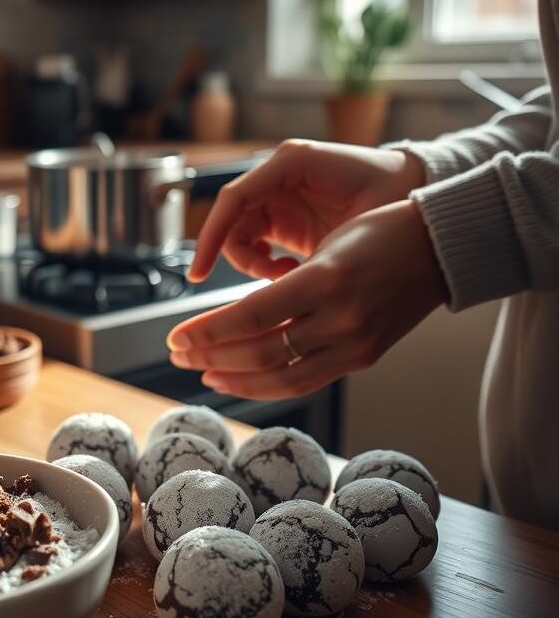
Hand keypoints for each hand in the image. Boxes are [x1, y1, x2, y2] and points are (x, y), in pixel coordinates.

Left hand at [168, 200, 447, 399]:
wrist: (443, 249)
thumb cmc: (382, 231)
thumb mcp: (327, 244)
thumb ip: (283, 284)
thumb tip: (231, 320)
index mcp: (327, 279)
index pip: (250, 317)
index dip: (206, 331)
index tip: (175, 336)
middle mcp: (342, 318)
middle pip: (260, 352)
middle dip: (210, 355)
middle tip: (177, 353)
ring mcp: (355, 344)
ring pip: (280, 377)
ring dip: (234, 378)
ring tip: (202, 370)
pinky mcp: (363, 359)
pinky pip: (306, 382)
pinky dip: (267, 385)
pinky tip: (241, 379)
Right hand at [188, 139, 425, 281]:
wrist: (417, 197)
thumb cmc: (391, 192)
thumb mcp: (355, 217)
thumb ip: (310, 230)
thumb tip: (280, 273)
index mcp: (290, 163)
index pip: (233, 200)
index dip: (212, 236)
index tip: (200, 271)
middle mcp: (278, 179)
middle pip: (232, 221)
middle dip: (238, 255)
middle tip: (270, 278)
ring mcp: (280, 199)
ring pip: (240, 236)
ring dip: (252, 263)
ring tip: (285, 276)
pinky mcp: (286, 221)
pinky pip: (256, 245)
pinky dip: (262, 264)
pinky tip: (288, 274)